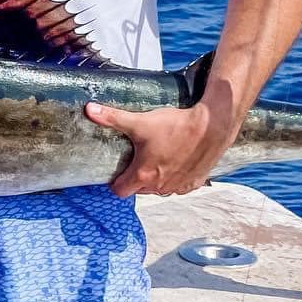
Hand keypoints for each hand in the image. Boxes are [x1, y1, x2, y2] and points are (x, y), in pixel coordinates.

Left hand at [84, 101, 235, 197]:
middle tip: (138, 159)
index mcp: (143, 175)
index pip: (119, 191)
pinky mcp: (195, 183)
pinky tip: (176, 162)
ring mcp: (179, 186)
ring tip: (158, 158)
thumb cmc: (176, 126)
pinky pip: (180, 186)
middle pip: (139, 190)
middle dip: (136, 178)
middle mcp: (161, 186)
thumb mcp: (140, 121)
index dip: (115, 182)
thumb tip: (89, 109)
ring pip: (160, 189)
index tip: (117, 171)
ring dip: (156, 179)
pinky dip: (176, 178)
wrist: (212, 126)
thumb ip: (112, 118)